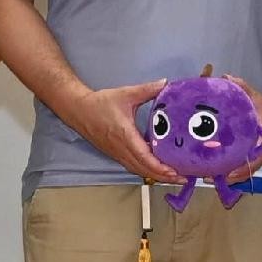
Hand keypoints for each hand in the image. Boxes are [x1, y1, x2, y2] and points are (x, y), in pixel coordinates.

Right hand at [69, 79, 183, 186]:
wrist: (78, 110)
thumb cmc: (101, 103)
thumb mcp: (126, 94)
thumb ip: (147, 89)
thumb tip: (166, 83)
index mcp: (125, 135)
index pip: (144, 157)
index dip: (160, 167)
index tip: (174, 171)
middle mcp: (121, 149)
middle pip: (144, 169)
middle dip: (164, 176)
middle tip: (183, 178)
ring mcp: (118, 154)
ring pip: (139, 170)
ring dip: (156, 176)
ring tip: (174, 177)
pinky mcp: (116, 154)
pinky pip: (133, 167)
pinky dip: (147, 171)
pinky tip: (158, 170)